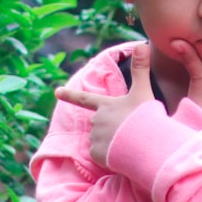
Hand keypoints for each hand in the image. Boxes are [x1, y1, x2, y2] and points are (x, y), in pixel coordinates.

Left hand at [55, 42, 155, 166]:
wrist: (146, 144)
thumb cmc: (144, 117)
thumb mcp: (143, 92)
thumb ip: (141, 69)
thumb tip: (142, 43)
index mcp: (105, 105)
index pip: (84, 99)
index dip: (70, 95)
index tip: (56, 91)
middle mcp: (96, 120)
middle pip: (101, 124)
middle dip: (112, 129)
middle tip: (131, 132)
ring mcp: (95, 138)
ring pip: (102, 142)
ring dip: (113, 144)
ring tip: (130, 144)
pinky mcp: (97, 155)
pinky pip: (103, 157)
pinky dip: (112, 157)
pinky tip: (124, 156)